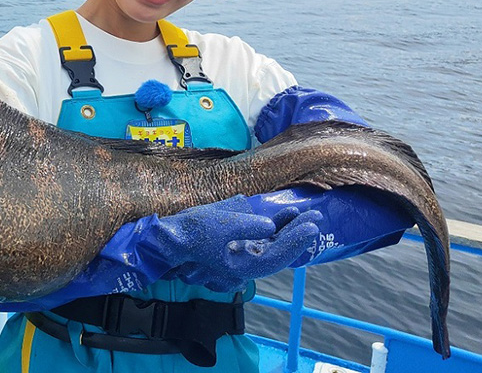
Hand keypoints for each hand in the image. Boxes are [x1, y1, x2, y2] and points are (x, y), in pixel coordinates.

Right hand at [163, 198, 321, 290]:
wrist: (165, 238)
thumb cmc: (190, 231)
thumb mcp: (219, 223)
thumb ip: (247, 224)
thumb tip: (270, 224)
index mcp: (241, 267)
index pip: (276, 256)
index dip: (295, 241)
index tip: (311, 225)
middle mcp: (244, 266)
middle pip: (278, 253)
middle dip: (296, 235)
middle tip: (315, 217)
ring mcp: (240, 258)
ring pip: (271, 248)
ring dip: (287, 231)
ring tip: (304, 215)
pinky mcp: (235, 249)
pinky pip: (260, 243)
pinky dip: (273, 231)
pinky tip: (283, 217)